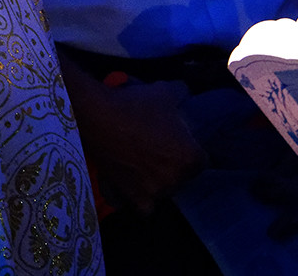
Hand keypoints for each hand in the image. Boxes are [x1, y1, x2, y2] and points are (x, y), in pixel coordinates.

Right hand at [77, 79, 205, 213]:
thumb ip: (181, 94)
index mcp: (190, 157)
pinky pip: (143, 205)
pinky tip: (132, 185)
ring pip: (163, 190)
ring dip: (157, 181)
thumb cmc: (134, 105)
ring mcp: (154, 191)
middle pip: (182, 177)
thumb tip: (185, 91)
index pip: (200, 160)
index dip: (188, 149)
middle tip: (156, 150)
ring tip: (140, 164)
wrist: (96, 116)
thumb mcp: (164, 92)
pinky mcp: (133, 198)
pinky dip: (139, 197)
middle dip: (173, 166)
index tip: (175, 140)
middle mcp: (176, 179)